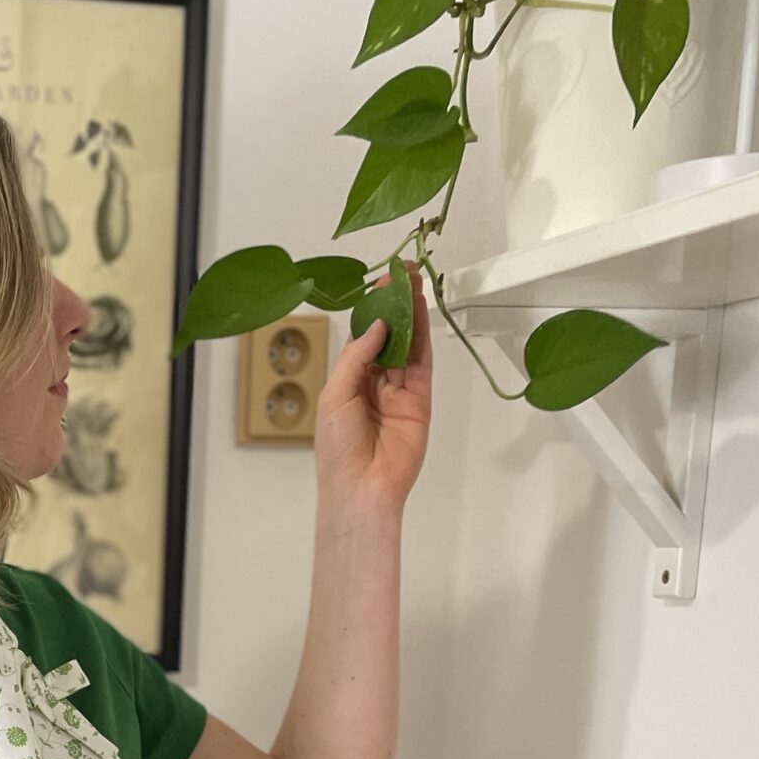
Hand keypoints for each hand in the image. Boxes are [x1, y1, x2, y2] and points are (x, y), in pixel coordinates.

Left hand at [315, 261, 432, 515]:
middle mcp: (375, 382)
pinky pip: (422, 359)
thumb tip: (377, 325)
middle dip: (394, 303)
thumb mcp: (336, 394)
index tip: (381, 282)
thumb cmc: (338, 448)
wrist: (362, 486)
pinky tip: (419, 308)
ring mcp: (399, 389)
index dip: (372, 309)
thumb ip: (357, 356)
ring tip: (413, 281)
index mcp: (348, 381)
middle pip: (388, 334)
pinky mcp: (420, 397)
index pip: (363, 336)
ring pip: (408, 342)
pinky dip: (422, 333)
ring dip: (411, 311)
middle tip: (402, 272)